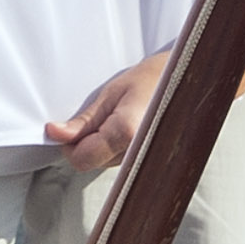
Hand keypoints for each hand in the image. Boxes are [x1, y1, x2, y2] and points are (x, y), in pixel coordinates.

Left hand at [43, 29, 244, 175]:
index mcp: (125, 133)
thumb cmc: (152, 80)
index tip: (67, 128)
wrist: (189, 80)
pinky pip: (118, 161)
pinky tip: (124, 128)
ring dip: (99, 145)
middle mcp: (137, 152)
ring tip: (116, 118)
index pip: (80, 158)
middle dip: (84, 143)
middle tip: (97, 117)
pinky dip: (113, 148)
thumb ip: (83, 120)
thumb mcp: (111, 93)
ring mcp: (146, 159)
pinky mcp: (150, 161)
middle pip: (90, 163)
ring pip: (103, 163)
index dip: (67, 144)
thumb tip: (55, 134)